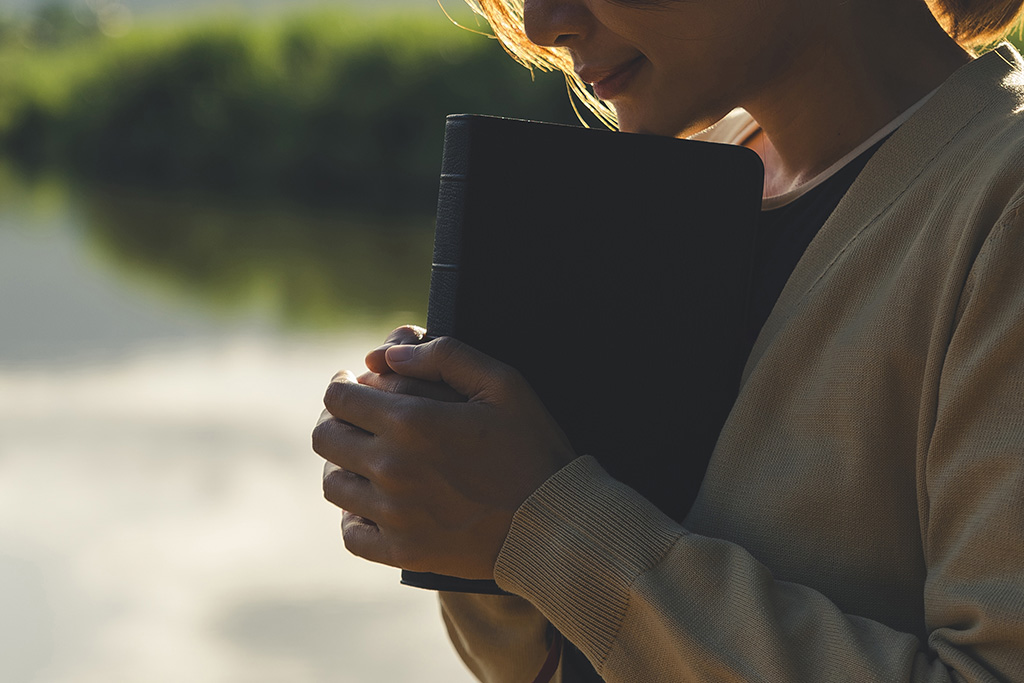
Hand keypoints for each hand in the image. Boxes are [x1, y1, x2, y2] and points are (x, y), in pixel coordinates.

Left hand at [313, 335, 576, 579]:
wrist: (554, 523)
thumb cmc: (532, 447)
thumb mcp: (503, 384)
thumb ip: (444, 356)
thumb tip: (387, 355)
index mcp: (412, 423)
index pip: (338, 398)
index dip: (342, 384)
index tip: (354, 383)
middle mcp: (392, 469)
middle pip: (326, 439)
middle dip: (337, 419)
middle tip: (358, 418)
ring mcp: (393, 515)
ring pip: (333, 485)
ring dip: (343, 465)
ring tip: (366, 458)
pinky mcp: (402, 551)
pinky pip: (351, 534)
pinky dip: (354, 516)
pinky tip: (373, 504)